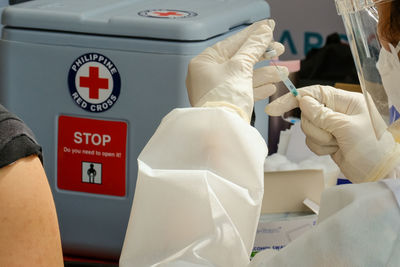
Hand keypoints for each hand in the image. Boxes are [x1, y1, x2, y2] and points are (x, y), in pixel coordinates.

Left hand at [186, 20, 286, 122]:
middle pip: (239, 58)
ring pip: (244, 75)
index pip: (232, 43)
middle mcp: (208, 75)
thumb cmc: (223, 99)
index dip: (252, 34)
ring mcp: (217, 90)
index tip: (268, 27)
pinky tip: (271, 86)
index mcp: (204, 62)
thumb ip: (254, 47)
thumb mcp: (241, 67)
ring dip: (265, 73)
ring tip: (282, 71)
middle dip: (262, 55)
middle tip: (279, 49)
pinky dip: (258, 87)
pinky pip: (244, 90)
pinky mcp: (226, 102)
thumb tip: (264, 30)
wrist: (222, 130)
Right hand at [265, 85, 399, 182]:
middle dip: (316, 127)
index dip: (292, 98)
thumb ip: (322, 115)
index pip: (314, 93)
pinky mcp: (328, 141)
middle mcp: (338, 111)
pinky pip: (312, 141)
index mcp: (346, 101)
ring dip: (320, 140)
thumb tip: (302, 102)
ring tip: (338, 144)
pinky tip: (335, 150)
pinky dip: (320, 148)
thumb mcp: (347, 128)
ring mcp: (332, 127)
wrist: (380, 175)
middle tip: (334, 135)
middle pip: (308, 113)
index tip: (274, 108)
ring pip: (308, 129)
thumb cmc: (373, 149)